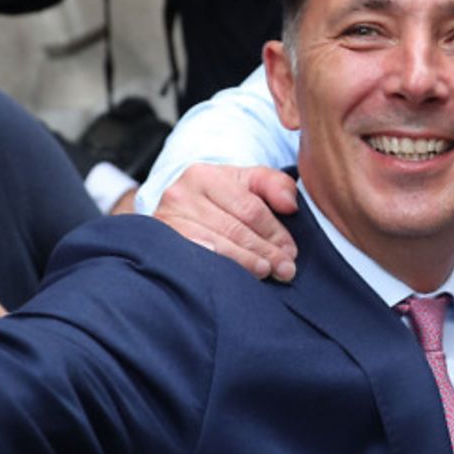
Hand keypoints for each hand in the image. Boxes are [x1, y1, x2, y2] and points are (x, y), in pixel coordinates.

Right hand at [153, 164, 299, 281]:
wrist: (178, 214)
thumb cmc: (220, 200)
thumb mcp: (247, 183)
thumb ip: (275, 184)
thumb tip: (290, 205)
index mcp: (205, 175)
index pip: (249, 208)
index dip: (274, 232)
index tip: (291, 251)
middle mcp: (181, 195)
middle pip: (233, 229)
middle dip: (265, 251)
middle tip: (286, 269)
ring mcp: (167, 221)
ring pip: (216, 247)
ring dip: (246, 263)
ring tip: (266, 272)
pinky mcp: (162, 246)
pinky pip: (196, 260)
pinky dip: (219, 270)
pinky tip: (236, 278)